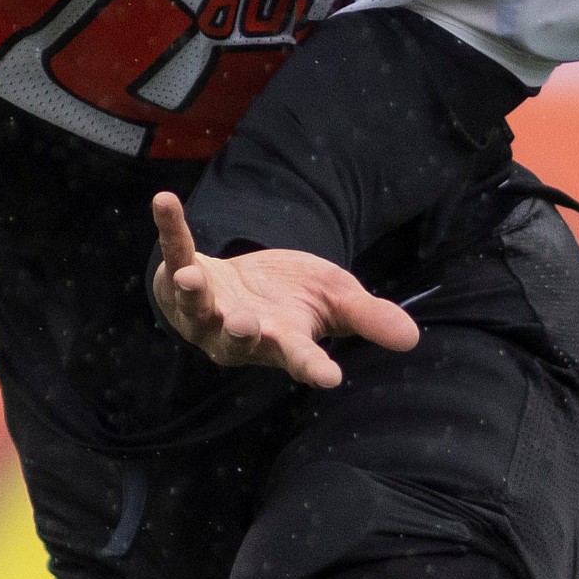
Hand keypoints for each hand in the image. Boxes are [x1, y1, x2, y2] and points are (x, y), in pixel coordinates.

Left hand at [149, 194, 419, 386]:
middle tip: (243, 324)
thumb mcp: (336, 300)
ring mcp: (205, 311)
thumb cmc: (293, 297)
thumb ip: (369, 318)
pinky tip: (166, 201)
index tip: (329, 378)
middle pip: (238, 341)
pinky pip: (176, 252)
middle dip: (240, 333)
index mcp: (283, 341)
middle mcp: (240, 334)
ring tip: (189, 278)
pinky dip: (171, 229)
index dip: (313, 367)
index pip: (301, 358)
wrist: (244, 285)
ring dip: (193, 295)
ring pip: (197, 309)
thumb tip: (412, 339)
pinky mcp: (181, 277)